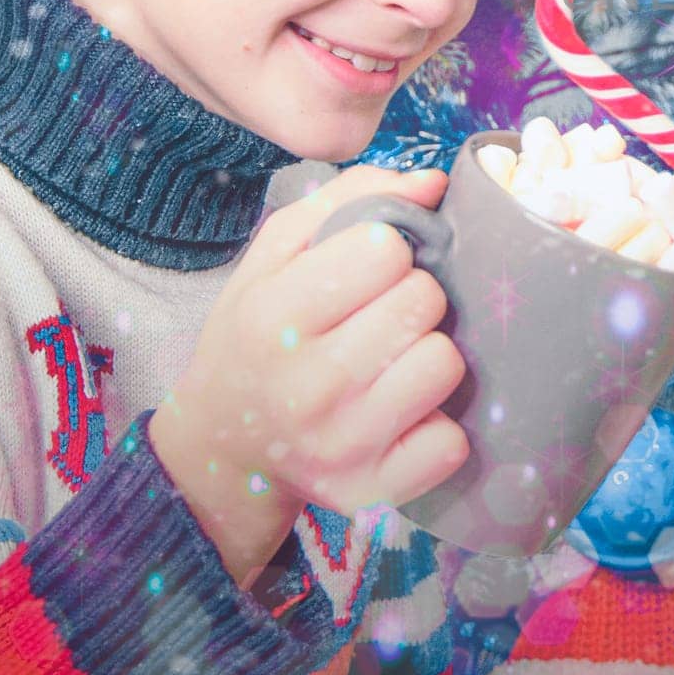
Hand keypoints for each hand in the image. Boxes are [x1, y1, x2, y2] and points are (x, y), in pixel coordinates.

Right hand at [151, 166, 469, 585]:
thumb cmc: (259, 330)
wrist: (223, 443)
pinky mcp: (371, 492)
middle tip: (381, 316)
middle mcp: (304, 386)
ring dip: (429, 354)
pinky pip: (451, 442)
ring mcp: (341, 446)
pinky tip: (404, 414)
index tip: (366, 270)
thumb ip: (352, 197)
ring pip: (445, 364)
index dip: (387, 249)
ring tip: (393, 361)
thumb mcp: (277, 252)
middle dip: (413, 297)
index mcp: (272, 316)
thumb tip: (433, 182)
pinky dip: (439, 425)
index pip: (384, 248)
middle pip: (423, 301)